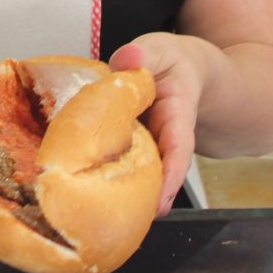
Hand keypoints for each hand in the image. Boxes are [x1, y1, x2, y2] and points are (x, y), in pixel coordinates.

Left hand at [109, 34, 206, 217]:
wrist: (181, 71)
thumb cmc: (172, 62)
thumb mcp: (161, 49)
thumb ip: (145, 53)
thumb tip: (128, 57)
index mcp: (177, 113)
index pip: (179, 146)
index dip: (172, 174)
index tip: (163, 199)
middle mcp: (166, 138)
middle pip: (160, 171)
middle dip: (150, 198)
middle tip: (134, 222)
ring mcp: (150, 147)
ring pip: (143, 173)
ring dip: (132, 195)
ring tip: (113, 221)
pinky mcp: (133, 149)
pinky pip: (124, 165)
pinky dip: (111, 179)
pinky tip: (91, 196)